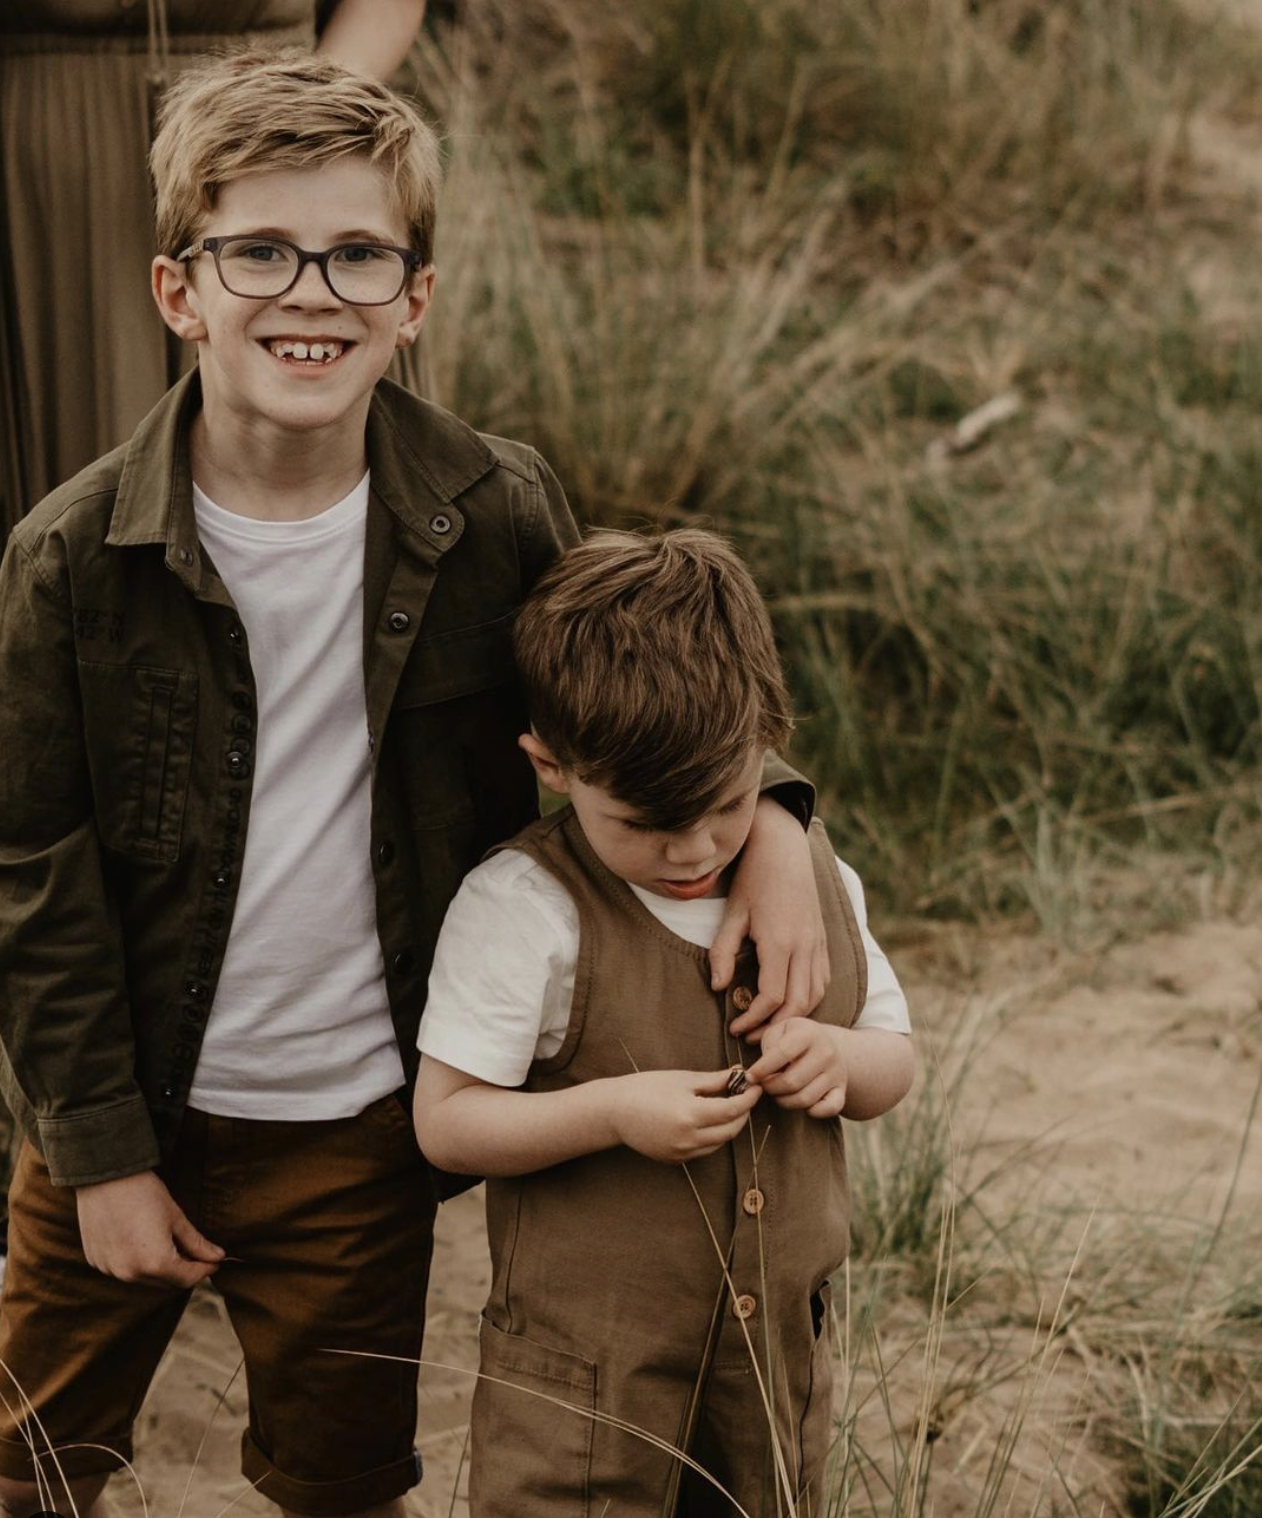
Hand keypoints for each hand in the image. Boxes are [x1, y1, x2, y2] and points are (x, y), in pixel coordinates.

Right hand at [76, 1171, 223, 1287]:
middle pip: (166, 1282)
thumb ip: (197, 1243)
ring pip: (144, 1279)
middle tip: (194, 1253)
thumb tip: (218, 1257)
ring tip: (166, 1243)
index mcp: (155, 1263)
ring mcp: (110, 1269)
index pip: (187, 1278)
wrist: (105, 1176)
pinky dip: (135, 1262)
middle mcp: (130, 1273)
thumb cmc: (144, 1193)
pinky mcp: (96, 1262)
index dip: (204, 1270)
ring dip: (158, 1268)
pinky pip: (123, 1269)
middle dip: (183, 1270)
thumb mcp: (176, 1217)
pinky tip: (139, 1241)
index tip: (214, 1262)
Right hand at [608, 1069, 760, 1163]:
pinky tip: (707, 1120)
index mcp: (690, 1115)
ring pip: (719, 1143)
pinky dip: (712, 1137)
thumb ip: (714, 1081)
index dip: (748, 1099)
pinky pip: (703, 1150)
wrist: (615, 1111)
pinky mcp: (675, 1160)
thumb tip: (738, 1076)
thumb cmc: (646, 1088)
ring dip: (728, 1126)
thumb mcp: (682, 1080)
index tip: (755, 1088)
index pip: (733, 1110)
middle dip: (742, 1113)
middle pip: (730, 1130)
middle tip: (744, 1096)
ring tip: (726, 1106)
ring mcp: (681, 1153)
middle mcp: (688, 1139)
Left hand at [711, 799, 828, 1037]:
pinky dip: (809, 999)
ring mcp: (817, 942)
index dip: (754, 1018)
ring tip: (770, 1026)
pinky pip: (822, 979)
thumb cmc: (753, 878)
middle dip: (776, 1026)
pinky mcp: (822, 939)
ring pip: (815, 994)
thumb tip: (718, 987)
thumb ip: (723, 951)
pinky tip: (790, 1004)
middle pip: (799, 1003)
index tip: (736, 1027)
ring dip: (795, 1016)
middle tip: (753, 1037)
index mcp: (779, 940)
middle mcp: (804, 945)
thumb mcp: (732, 913)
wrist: (783, 848)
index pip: (772, 996)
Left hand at [745, 1020, 847, 1117]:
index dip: (761, 1069)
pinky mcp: (842, 1089)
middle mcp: (826, 1051)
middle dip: (771, 1088)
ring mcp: (836, 1072)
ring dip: (784, 1101)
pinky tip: (799, 1101)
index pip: (782, 1053)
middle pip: (792, 1081)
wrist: (826, 1043)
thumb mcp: (778, 1031)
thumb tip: (760, 1072)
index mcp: (808, 1032)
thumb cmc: (793, 1039)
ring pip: (805, 1098)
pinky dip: (812, 1111)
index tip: (749, 1077)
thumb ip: (768, 1047)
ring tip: (777, 1092)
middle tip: (763, 1085)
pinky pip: (829, 1109)